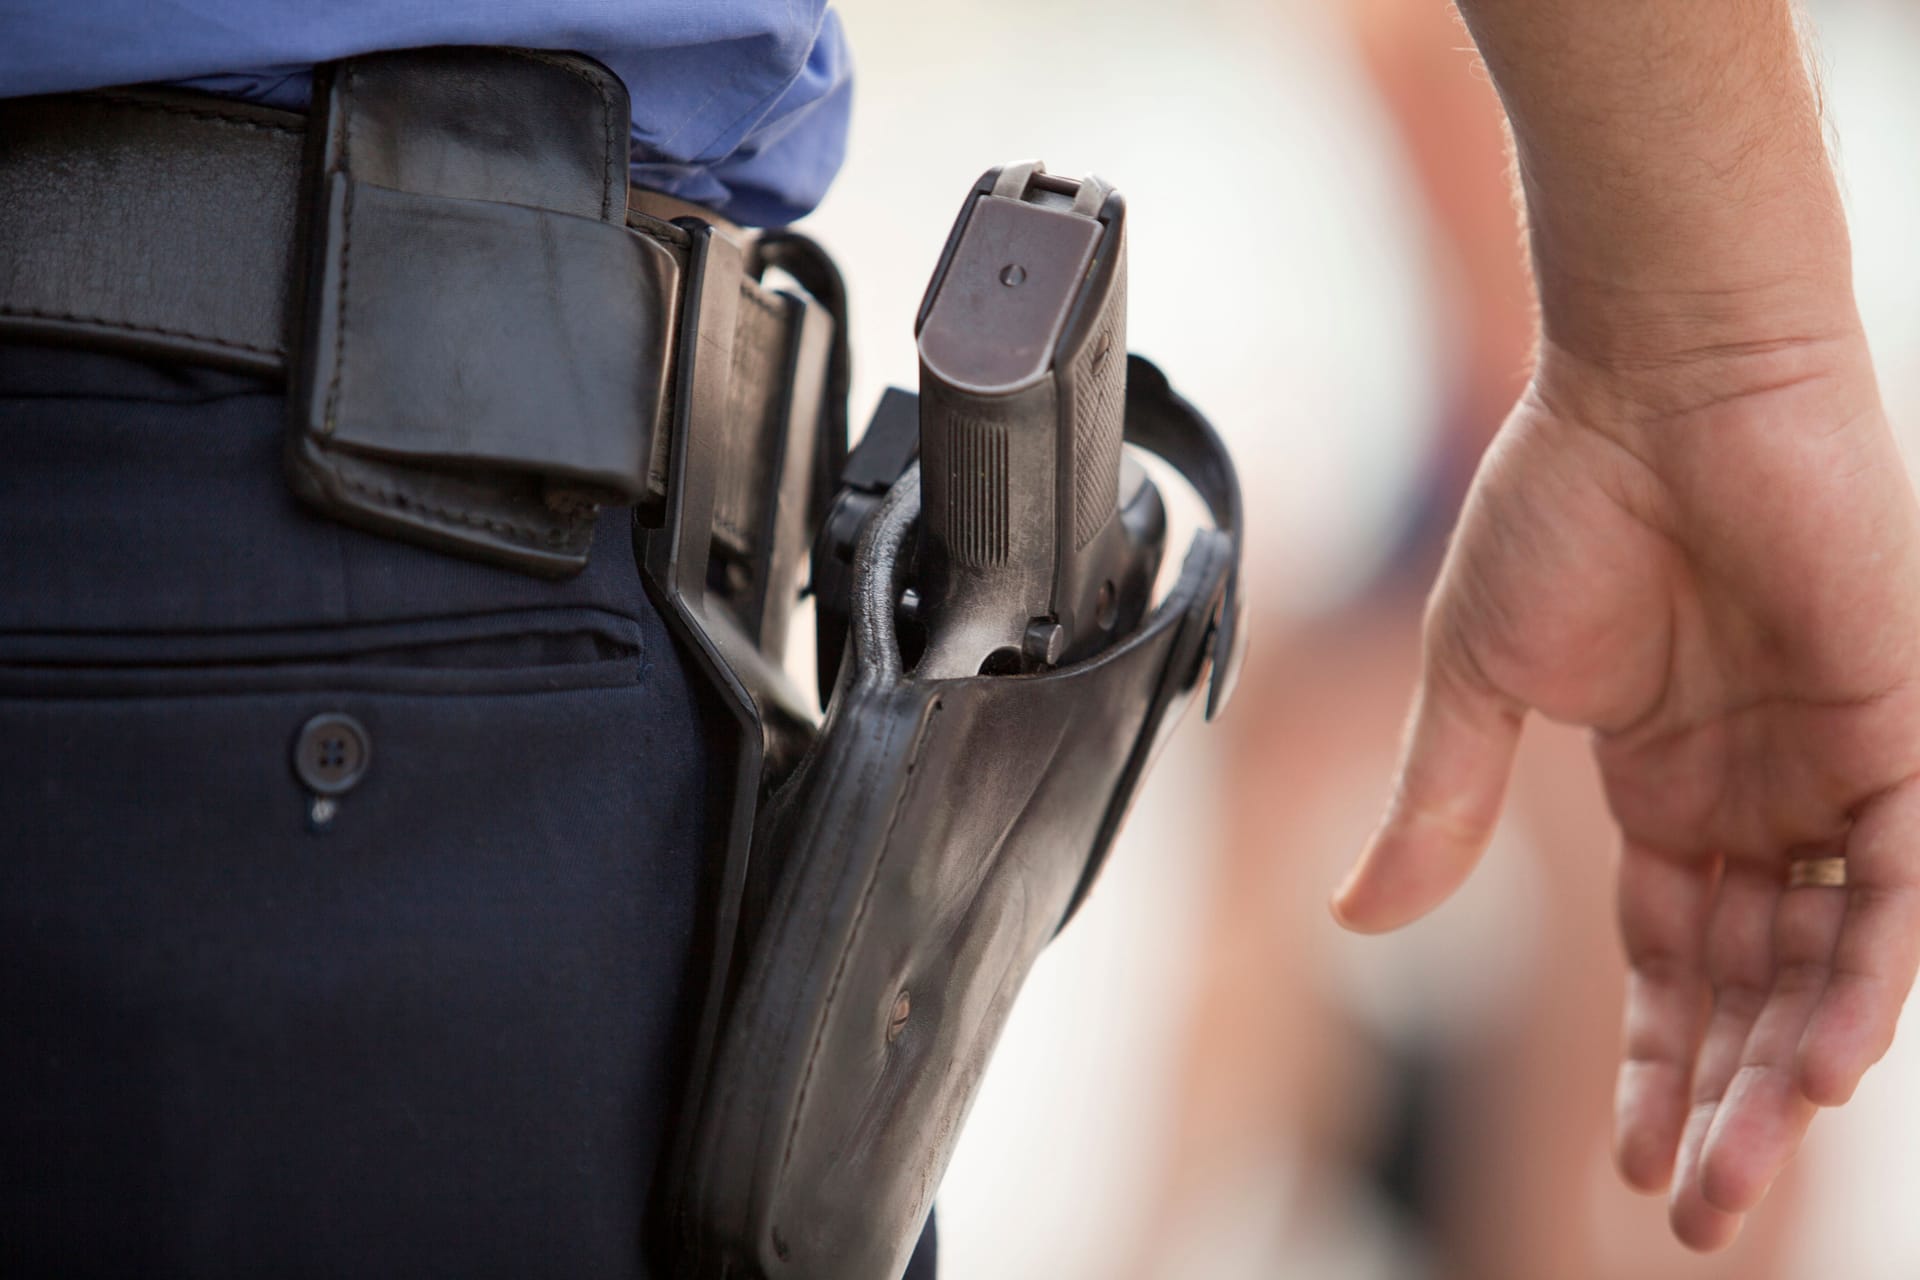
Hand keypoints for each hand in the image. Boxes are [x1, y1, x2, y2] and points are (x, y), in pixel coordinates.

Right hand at [1331, 332, 1919, 1248]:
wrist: (1655, 373)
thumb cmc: (1562, 500)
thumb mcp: (1481, 686)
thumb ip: (1437, 809)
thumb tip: (1356, 919)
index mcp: (1668, 792)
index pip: (1678, 965)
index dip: (1659, 1066)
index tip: (1639, 1164)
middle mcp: (1765, 798)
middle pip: (1759, 988)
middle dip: (1727, 1104)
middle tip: (1697, 1214)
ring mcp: (1838, 769)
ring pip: (1838, 959)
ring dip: (1794, 1073)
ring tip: (1740, 1179)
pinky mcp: (1904, 725)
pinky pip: (1906, 882)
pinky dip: (1873, 973)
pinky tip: (1826, 1064)